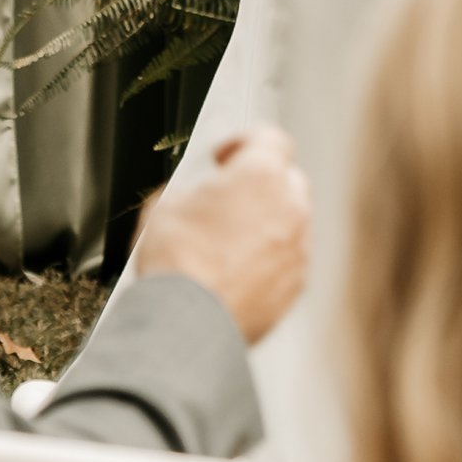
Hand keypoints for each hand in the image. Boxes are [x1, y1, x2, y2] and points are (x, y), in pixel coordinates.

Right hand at [129, 126, 310, 346]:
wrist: (188, 322)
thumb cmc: (177, 260)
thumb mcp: (164, 205)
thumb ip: (189, 191)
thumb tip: (189, 200)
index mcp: (260, 175)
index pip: (271, 139)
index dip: (244, 143)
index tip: (225, 157)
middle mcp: (290, 207)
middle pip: (287, 180)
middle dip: (261, 184)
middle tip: (228, 199)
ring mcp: (297, 249)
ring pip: (291, 222)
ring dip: (267, 223)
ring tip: (228, 241)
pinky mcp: (295, 286)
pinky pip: (287, 260)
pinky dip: (269, 260)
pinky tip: (236, 272)